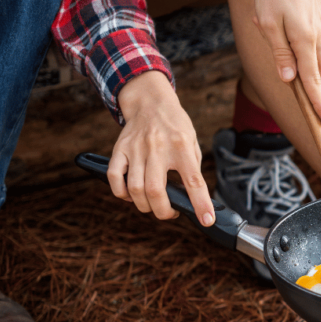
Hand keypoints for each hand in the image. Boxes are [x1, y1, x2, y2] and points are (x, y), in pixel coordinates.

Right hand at [108, 71, 214, 226]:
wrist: (150, 101)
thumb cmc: (175, 125)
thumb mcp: (192, 142)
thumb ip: (192, 168)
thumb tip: (193, 198)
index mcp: (181, 147)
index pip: (194, 181)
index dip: (201, 204)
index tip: (206, 220)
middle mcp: (158, 148)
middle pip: (156, 191)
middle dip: (163, 211)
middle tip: (170, 212)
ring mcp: (136, 149)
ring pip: (134, 188)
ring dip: (144, 205)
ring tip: (153, 205)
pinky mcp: (119, 149)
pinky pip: (114, 178)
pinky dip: (122, 194)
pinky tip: (132, 195)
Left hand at [253, 0, 320, 123]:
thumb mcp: (268, 22)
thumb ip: (280, 54)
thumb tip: (290, 81)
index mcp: (305, 41)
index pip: (312, 83)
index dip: (318, 105)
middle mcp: (318, 40)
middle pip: (319, 79)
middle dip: (307, 87)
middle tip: (282, 68)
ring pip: (319, 66)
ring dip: (303, 68)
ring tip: (275, 37)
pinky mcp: (318, 28)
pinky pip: (313, 52)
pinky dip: (301, 53)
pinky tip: (279, 28)